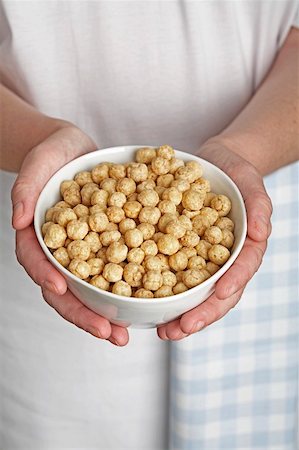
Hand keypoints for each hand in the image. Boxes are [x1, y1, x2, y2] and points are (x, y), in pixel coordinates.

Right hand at [12, 124, 128, 345]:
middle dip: (83, 313)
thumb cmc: (53, 154)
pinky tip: (144, 304)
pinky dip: (127, 289)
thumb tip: (17, 220)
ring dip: (106, 313)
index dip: (46, 277)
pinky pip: (115, 270)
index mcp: (39, 236)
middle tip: (107, 333)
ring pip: (91, 289)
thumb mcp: (38, 164)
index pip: (37, 262)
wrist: (78, 151)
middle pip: (65, 289)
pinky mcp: (105, 247)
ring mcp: (83, 252)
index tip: (61, 289)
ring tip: (124, 334)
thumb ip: (25, 189)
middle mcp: (60, 251)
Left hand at [157, 143, 271, 340]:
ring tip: (160, 329)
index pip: (239, 272)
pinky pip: (165, 269)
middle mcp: (218, 260)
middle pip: (213, 294)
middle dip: (198, 315)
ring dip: (174, 312)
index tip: (218, 295)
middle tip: (178, 330)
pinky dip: (154, 286)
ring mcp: (196, 257)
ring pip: (188, 291)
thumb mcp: (251, 183)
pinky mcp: (174, 249)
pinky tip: (139, 298)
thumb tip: (262, 232)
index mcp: (240, 250)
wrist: (213, 163)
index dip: (231, 285)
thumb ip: (259, 206)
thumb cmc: (237, 174)